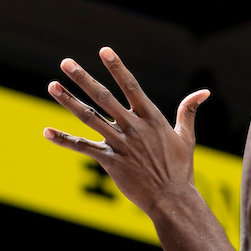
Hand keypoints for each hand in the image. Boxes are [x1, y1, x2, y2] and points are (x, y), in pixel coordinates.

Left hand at [44, 49, 207, 218]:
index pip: (131, 86)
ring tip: (51, 85)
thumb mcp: (186, 138)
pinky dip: (64, 140)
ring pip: (90, 118)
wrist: (172, 200)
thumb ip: (188, 111)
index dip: (117, 68)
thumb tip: (204, 91)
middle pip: (104, 97)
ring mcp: (121, 145)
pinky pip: (83, 148)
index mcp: (152, 119)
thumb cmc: (179, 170)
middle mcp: (134, 128)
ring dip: (69, 101)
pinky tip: (46, 132)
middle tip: (66, 62)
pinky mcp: (111, 162)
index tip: (104, 50)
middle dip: (83, 78)